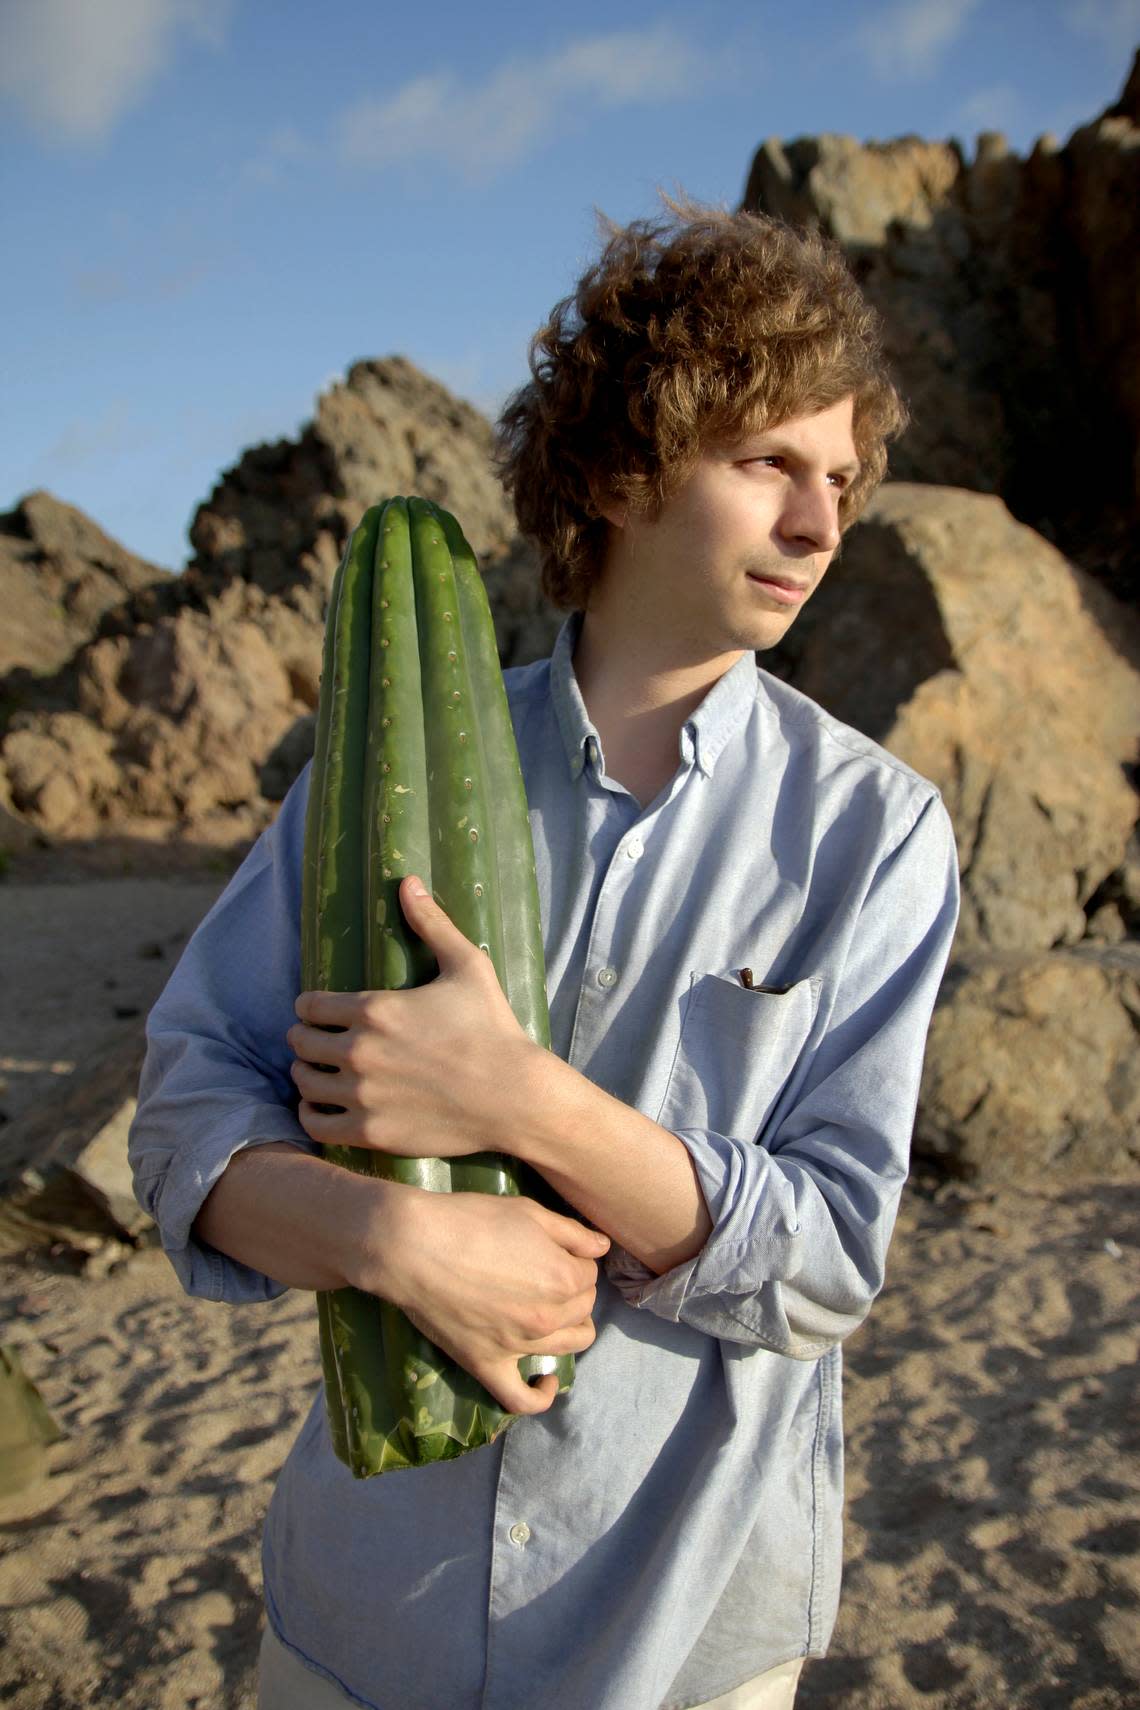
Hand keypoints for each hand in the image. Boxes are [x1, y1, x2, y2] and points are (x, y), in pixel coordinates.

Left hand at [288, 875, 537, 1156]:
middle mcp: (358, 1051)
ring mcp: (361, 1094)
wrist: (513, 1095)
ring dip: (307, 1074)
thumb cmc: (492, 1028)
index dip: (311, 1007)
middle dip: (306, 1038)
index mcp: (374, 1009)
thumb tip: (408, 882)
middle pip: (299, 1043)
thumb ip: (432, 924)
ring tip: (320, 1073)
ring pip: (303, 1082)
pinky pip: (314, 1124)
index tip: (321, 1012)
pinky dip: (312, 1114)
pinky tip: (324, 1107)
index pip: (308, 1006)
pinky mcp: (369, 1131)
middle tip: (319, 1042)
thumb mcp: (467, 967)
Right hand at [357, 1185, 609, 1414]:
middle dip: (574, 1289)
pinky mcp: (487, 1365)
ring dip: (571, 1327)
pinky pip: (521, 1399)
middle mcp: (549, 1317)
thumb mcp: (528, 1212)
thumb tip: (602, 1248)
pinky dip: (540, 1395)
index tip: (557, 1251)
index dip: (576, 1260)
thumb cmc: (470, 1220)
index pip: (589, 1274)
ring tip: (553, 1311)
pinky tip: (545, 1380)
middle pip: (583, 1308)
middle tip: (548, 1272)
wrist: (412, 1245)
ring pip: (569, 1345)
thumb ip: (572, 1233)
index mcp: (563, 1277)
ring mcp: (519, 1346)